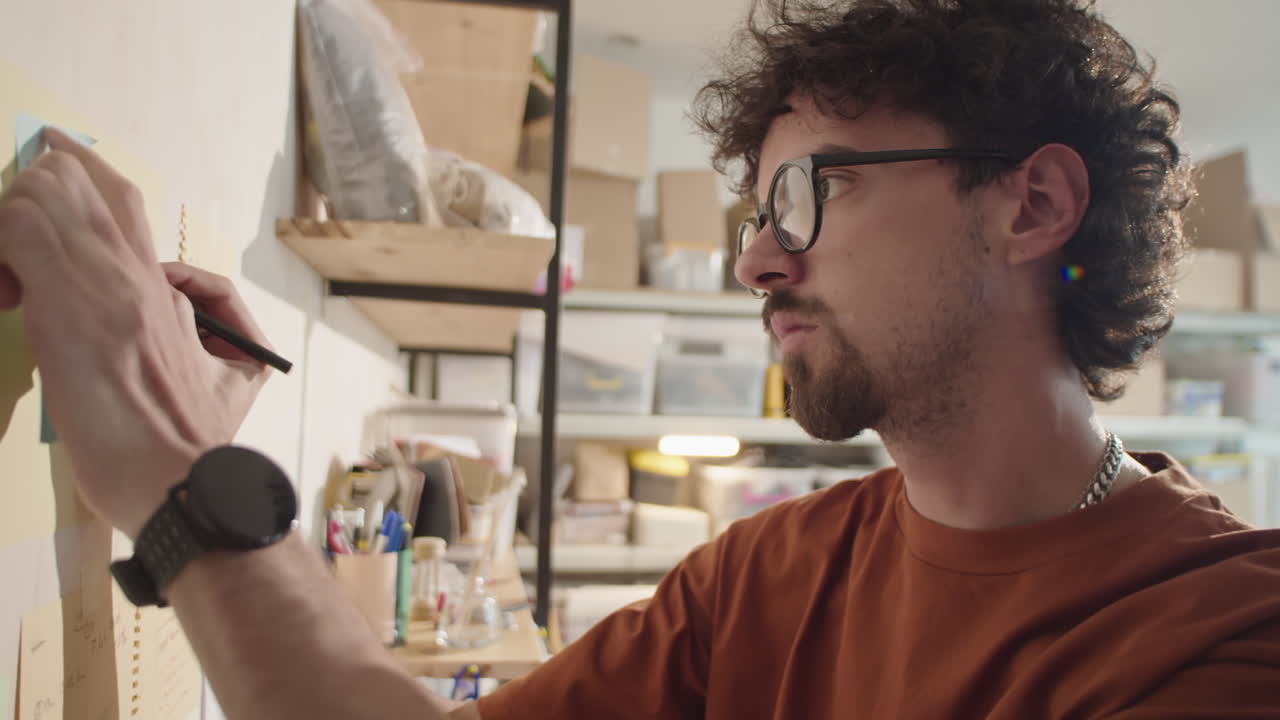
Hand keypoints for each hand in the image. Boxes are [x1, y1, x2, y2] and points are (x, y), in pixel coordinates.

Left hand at [0, 128, 272, 536]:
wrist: (179, 478)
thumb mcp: (233, 376)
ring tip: (8, 274)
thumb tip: (187, 306)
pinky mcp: (66, 306)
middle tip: (14, 203)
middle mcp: (137, 275)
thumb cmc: (197, 445)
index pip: (123, 200)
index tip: (57, 158)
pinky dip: (3, 239)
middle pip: (92, 183)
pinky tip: (5, 286)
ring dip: (14, 217)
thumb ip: (215, 328)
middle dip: (47, 177)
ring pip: (47, 193)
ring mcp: (103, 284)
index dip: (83, 169)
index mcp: (168, 290)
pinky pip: (21, 228)